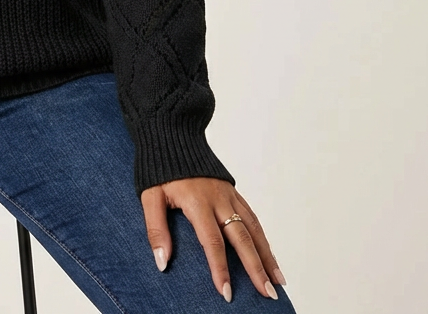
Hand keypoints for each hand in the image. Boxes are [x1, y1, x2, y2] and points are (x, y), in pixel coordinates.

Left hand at [141, 177, 286, 301]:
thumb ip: (156, 228)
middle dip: (256, 269)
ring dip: (267, 256)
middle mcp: (218, 198)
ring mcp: (229, 194)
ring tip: (278, 282)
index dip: (220, 268)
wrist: (171, 132)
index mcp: (197, 201)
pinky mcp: (233, 191)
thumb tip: (162, 262)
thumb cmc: (158, 167)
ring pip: (253, 228)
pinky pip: (252, 217)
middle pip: (241, 238)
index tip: (227, 293)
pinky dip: (263, 238)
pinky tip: (269, 254)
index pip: (212, 241)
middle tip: (268, 295)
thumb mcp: (149, 195)